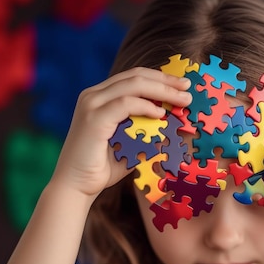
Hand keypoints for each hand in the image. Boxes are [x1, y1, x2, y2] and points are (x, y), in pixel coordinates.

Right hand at [50, 67, 191, 197]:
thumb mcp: (130, 144)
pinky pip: (125, 104)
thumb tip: (172, 122)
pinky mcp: (93, 118)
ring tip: (183, 99)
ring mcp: (91, 105)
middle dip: (166, 80)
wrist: (76, 187)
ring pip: (133, 85)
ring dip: (162, 90)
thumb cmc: (102, 169)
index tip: (182, 85)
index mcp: (100, 97)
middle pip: (135, 76)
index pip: (133, 78)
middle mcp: (93, 96)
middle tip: (188, 86)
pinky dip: (146, 106)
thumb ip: (145, 129)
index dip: (160, 78)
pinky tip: (161, 114)